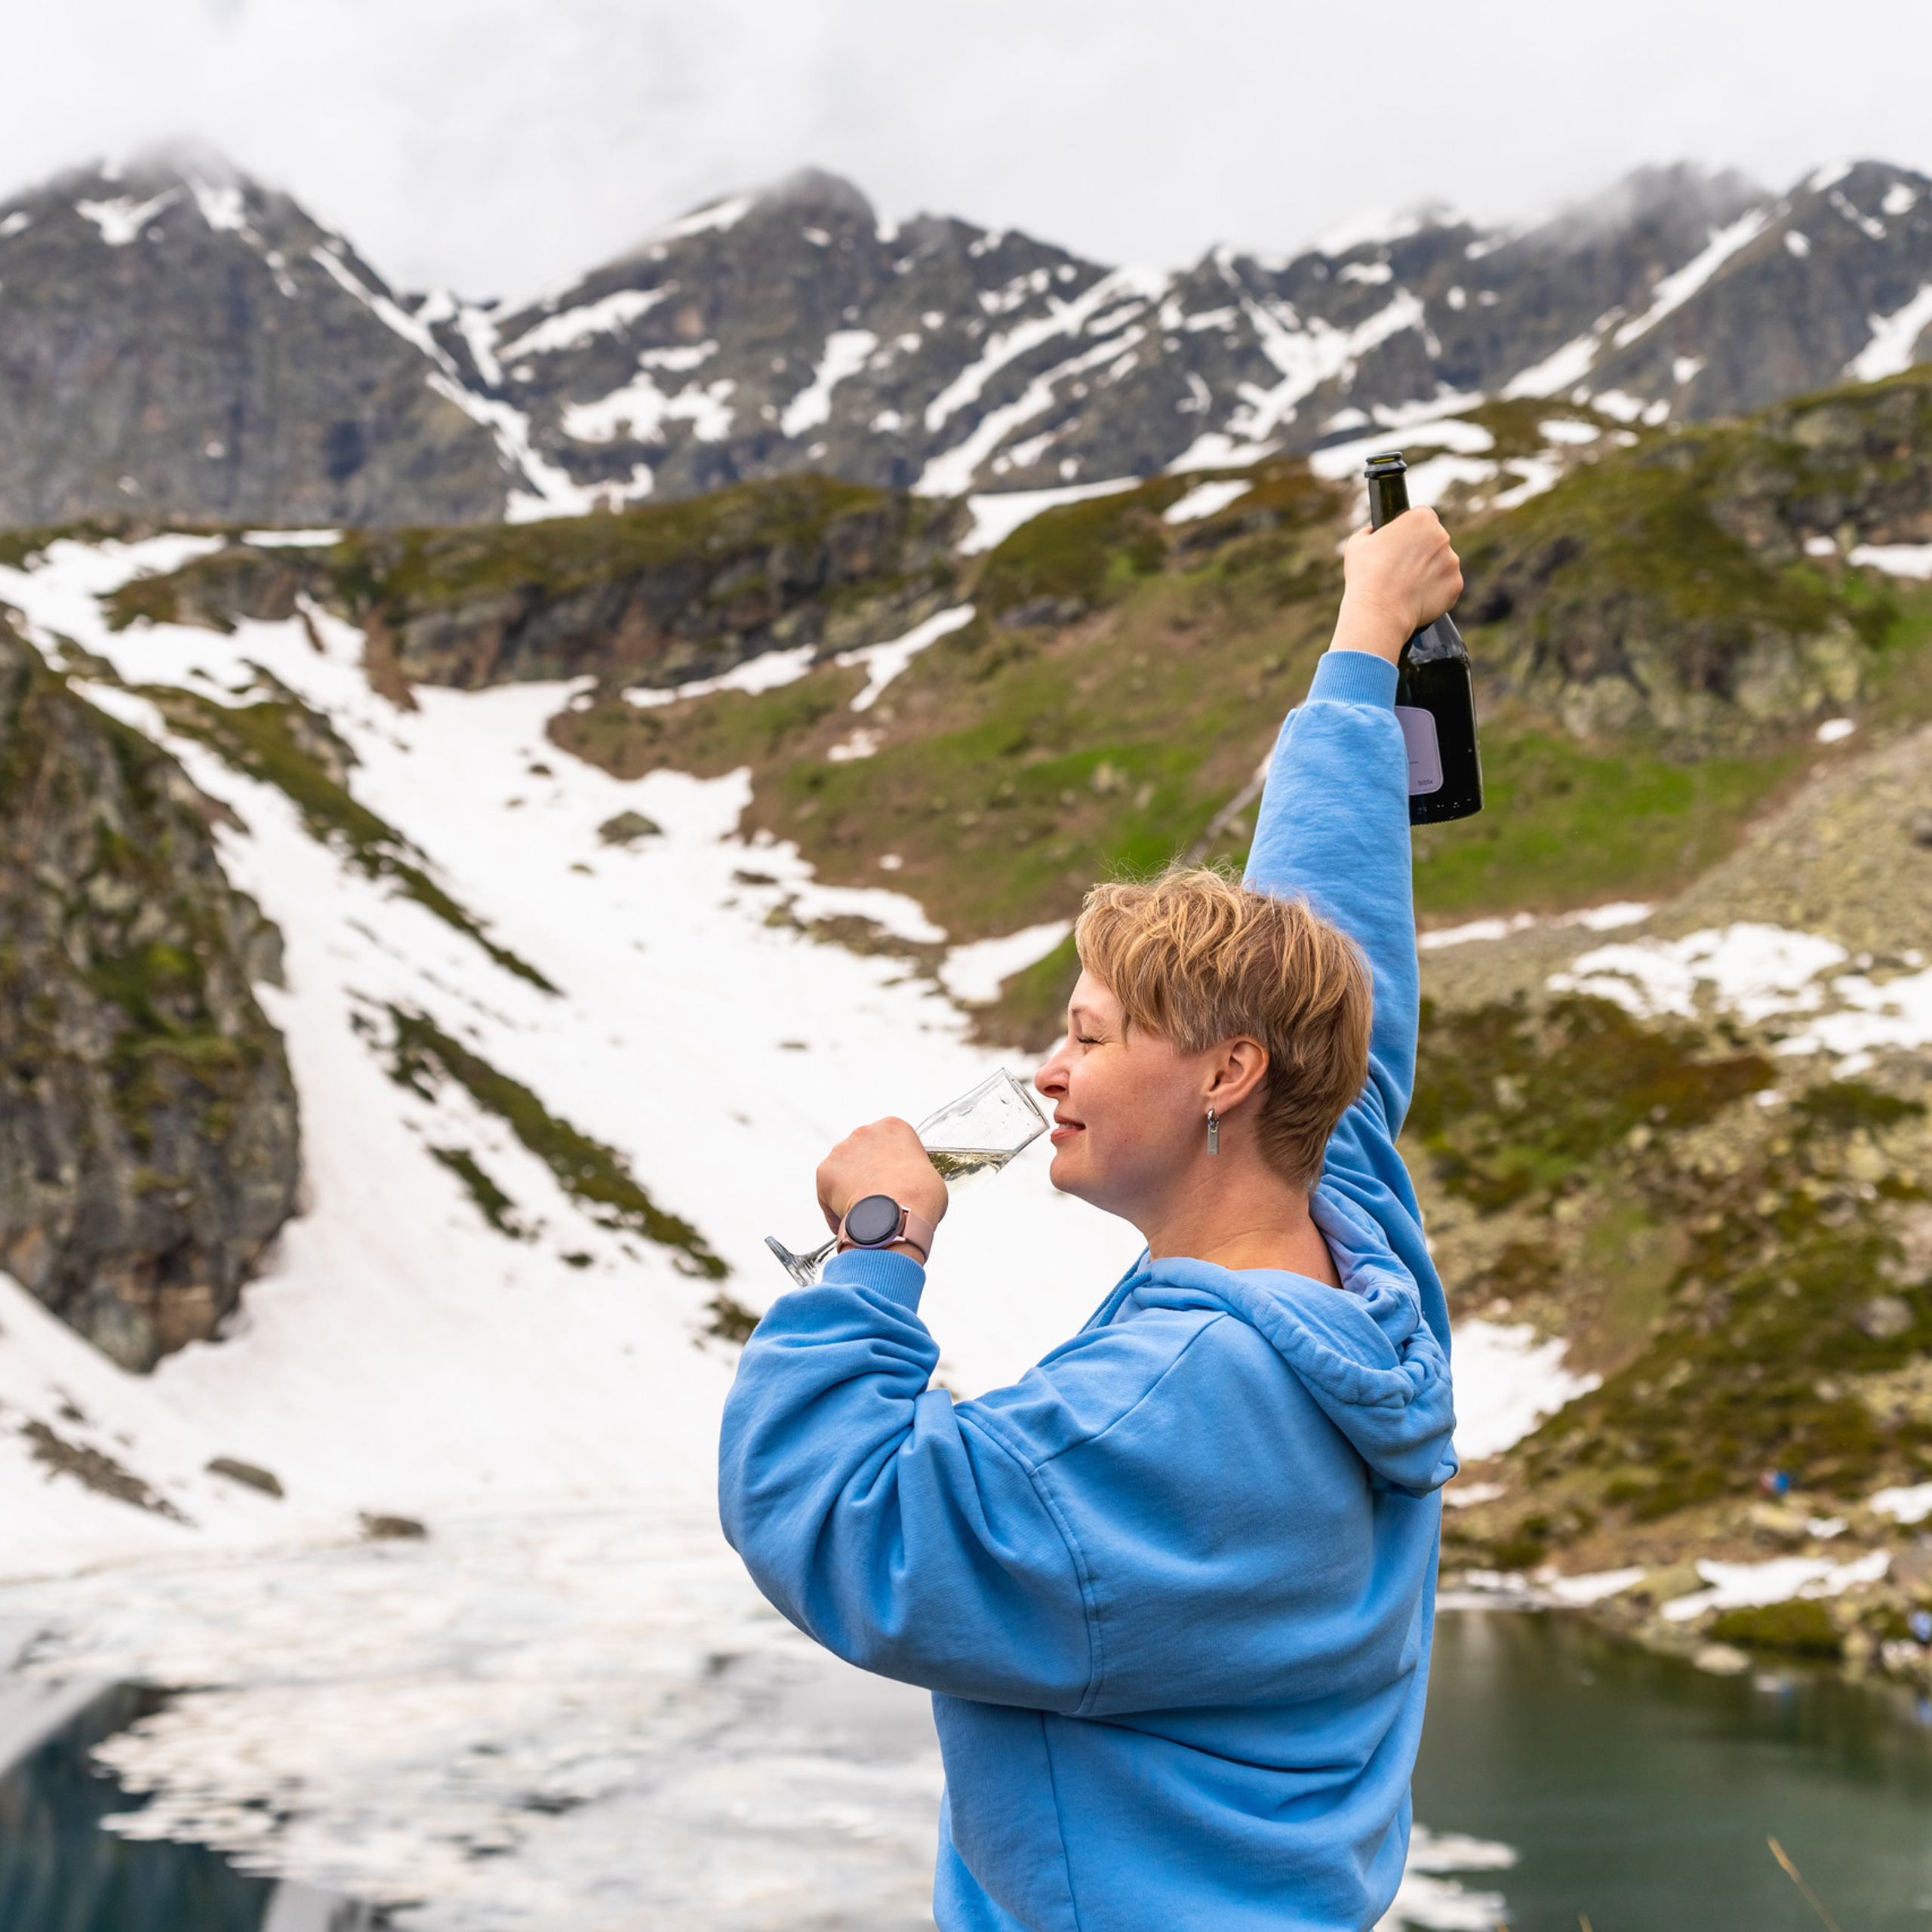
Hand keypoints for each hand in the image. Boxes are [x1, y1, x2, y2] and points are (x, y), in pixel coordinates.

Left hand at [815, 1117, 948, 1245]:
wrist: (896, 1215)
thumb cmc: (919, 1197)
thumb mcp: (930, 1176)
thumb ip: (914, 1172)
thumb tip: (910, 1187)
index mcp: (893, 1127)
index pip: (889, 1143)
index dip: (891, 1165)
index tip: (894, 1180)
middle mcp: (864, 1133)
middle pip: (863, 1153)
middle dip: (867, 1173)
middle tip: (878, 1196)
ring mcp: (842, 1150)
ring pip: (844, 1171)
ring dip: (850, 1188)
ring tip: (865, 1211)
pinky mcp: (824, 1172)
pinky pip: (828, 1192)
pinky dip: (835, 1208)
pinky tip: (852, 1219)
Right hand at [1329, 509, 1463, 662]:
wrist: (1378, 612)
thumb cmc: (1365, 577)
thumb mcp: (1358, 543)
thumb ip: (1371, 531)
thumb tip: (1373, 532)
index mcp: (1421, 519)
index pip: (1423, 517)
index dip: (1410, 530)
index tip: (1402, 543)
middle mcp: (1442, 536)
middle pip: (1435, 539)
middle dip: (1422, 550)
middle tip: (1402, 568)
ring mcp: (1451, 562)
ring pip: (1442, 563)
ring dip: (1430, 570)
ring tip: (1407, 585)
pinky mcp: (1455, 585)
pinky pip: (1447, 585)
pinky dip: (1435, 591)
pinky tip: (1417, 597)